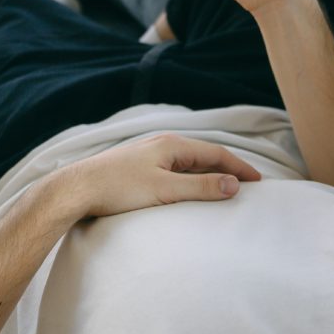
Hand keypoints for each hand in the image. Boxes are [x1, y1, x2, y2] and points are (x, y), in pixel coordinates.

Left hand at [57, 133, 261, 218]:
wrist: (75, 189)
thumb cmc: (118, 188)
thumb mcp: (164, 189)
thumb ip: (200, 186)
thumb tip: (233, 184)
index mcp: (172, 144)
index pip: (216, 153)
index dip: (238, 167)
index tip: (258, 181)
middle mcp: (162, 143)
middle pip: (204, 155)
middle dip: (227, 168)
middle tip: (246, 184)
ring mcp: (148, 153)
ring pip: (188, 161)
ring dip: (208, 172)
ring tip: (224, 187)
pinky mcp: (137, 166)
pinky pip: (174, 168)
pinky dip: (191, 176)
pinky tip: (189, 187)